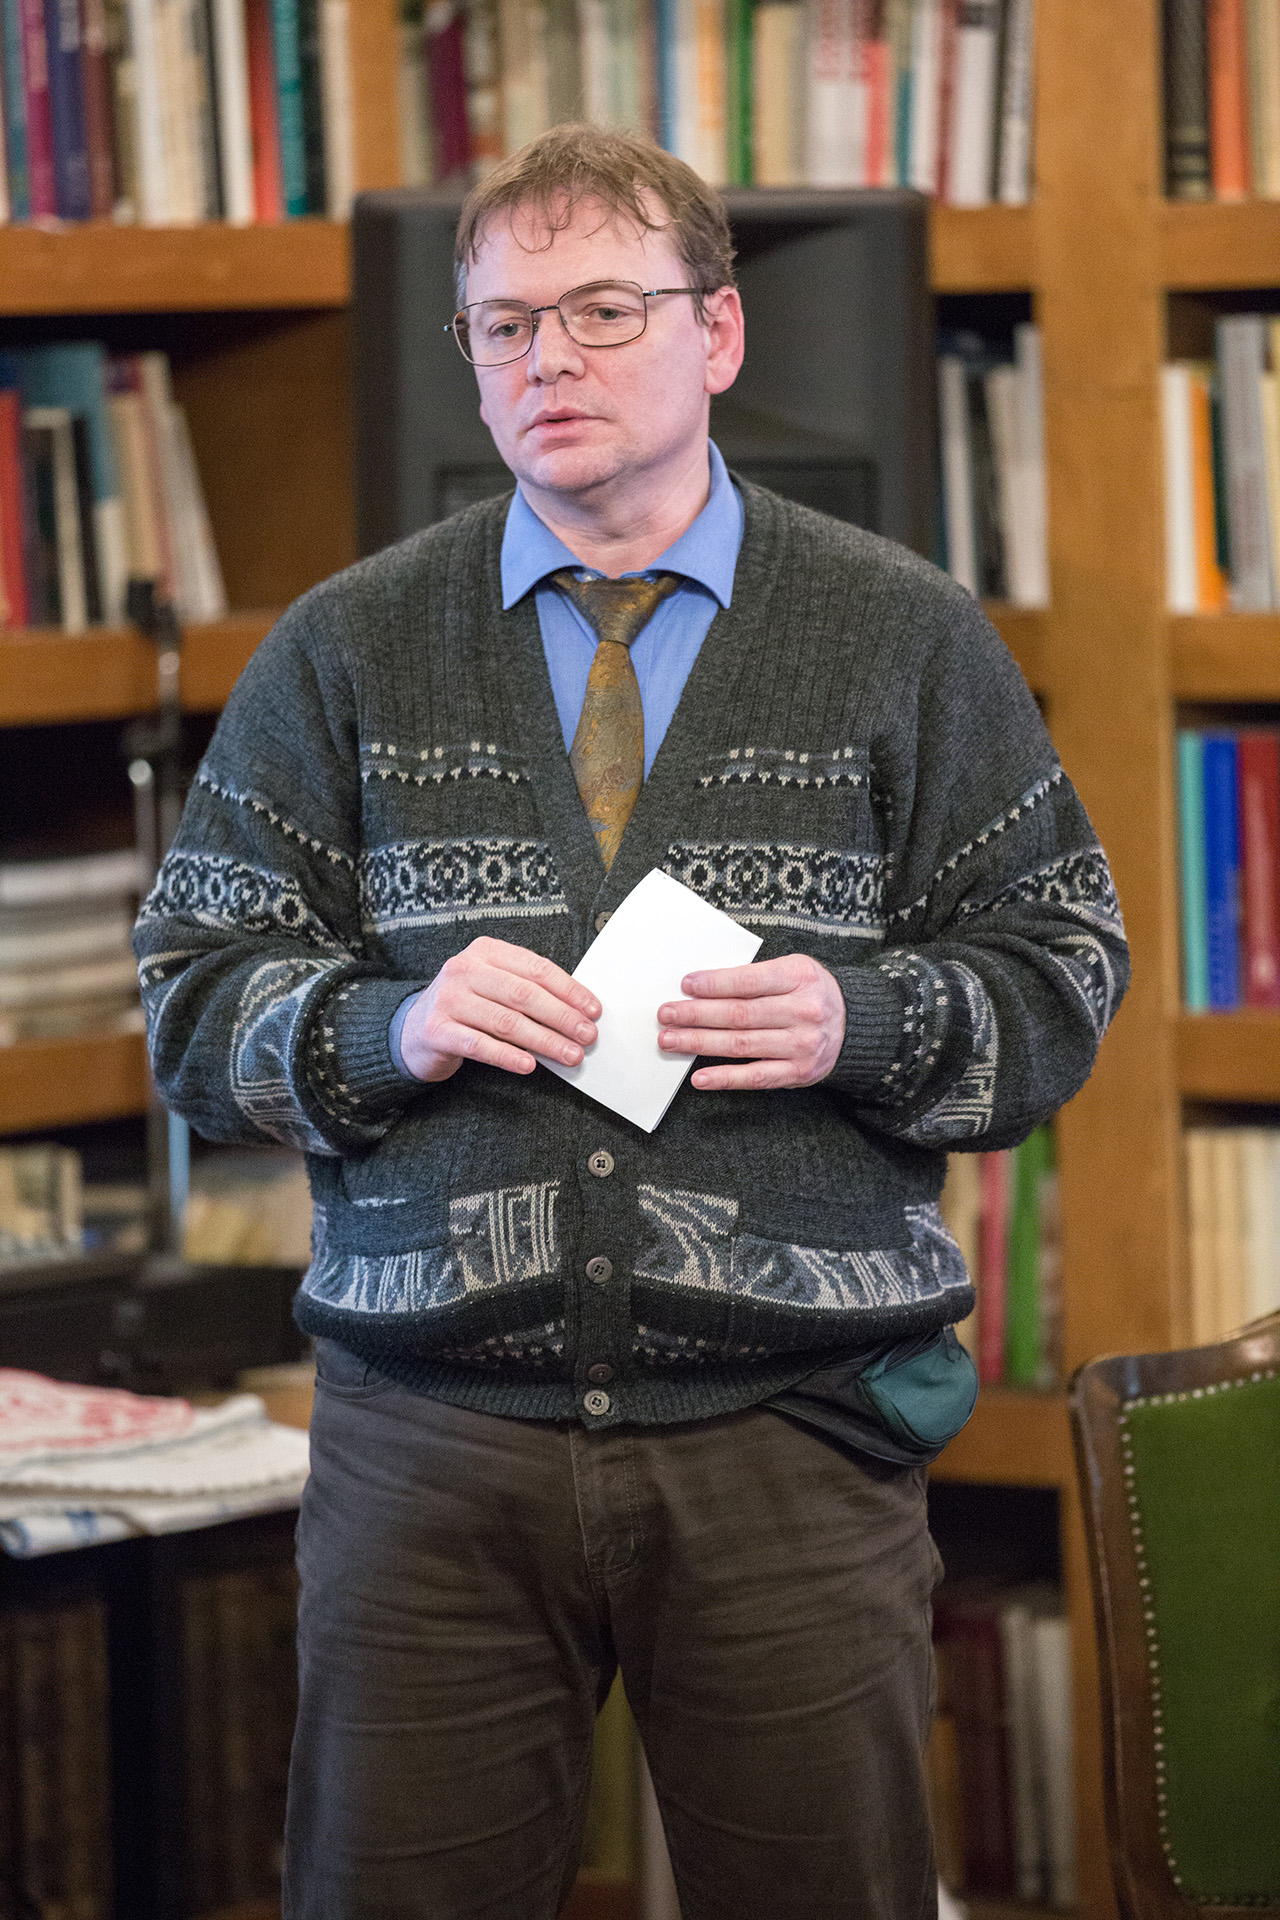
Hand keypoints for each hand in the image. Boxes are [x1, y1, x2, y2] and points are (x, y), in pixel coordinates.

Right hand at [399, 937, 599, 1081]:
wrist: (413, 1030)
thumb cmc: (467, 1007)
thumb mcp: (493, 985)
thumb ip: (527, 989)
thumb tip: (578, 1012)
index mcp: (486, 951)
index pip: (536, 968)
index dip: (569, 990)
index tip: (593, 1010)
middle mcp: (464, 969)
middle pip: (524, 995)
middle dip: (562, 1017)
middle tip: (587, 1036)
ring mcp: (448, 999)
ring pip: (506, 1021)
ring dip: (544, 1041)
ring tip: (569, 1055)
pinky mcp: (436, 1030)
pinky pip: (480, 1045)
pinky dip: (508, 1056)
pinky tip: (529, 1066)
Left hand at [657, 954, 845, 1091]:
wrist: (855, 1025)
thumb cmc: (811, 992)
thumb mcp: (794, 970)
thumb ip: (755, 977)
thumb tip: (702, 987)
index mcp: (800, 977)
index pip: (748, 982)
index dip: (714, 984)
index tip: (685, 985)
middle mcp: (803, 1012)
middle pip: (739, 1014)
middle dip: (696, 1014)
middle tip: (666, 1014)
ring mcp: (801, 1045)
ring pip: (741, 1044)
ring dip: (700, 1043)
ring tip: (670, 1039)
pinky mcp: (798, 1072)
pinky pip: (755, 1077)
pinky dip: (725, 1078)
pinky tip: (699, 1078)